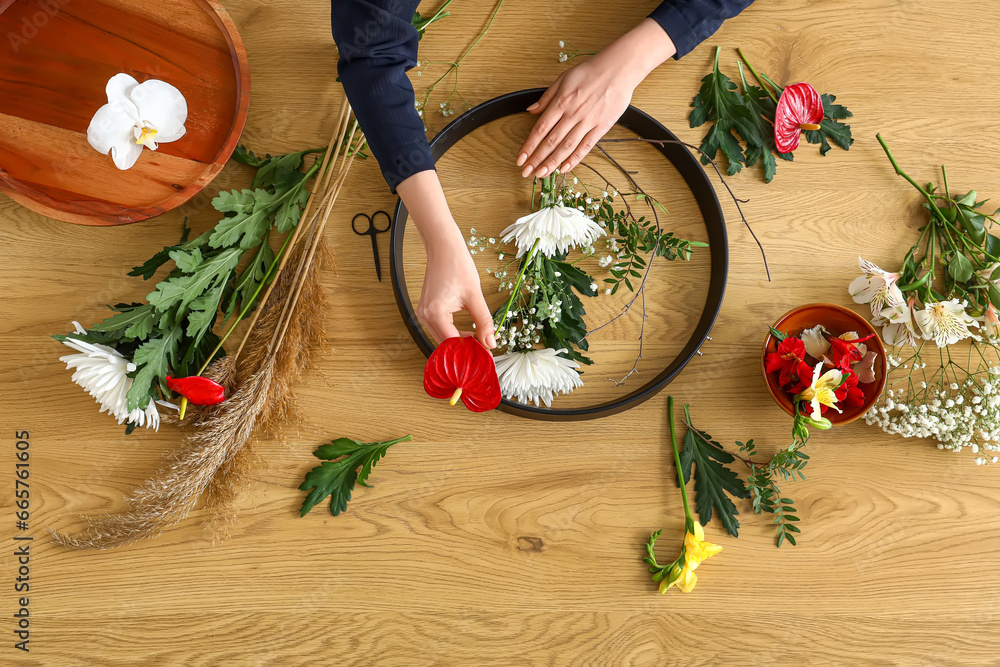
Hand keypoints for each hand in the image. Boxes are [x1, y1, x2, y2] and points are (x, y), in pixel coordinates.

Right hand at [396, 170, 495, 347]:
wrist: (443, 247)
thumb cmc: (458, 266)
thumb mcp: (475, 296)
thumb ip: (483, 322)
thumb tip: (491, 343)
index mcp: (436, 314)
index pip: (452, 344)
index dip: (469, 352)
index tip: (485, 355)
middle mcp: (425, 316)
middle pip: (445, 345)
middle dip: (464, 350)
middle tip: (484, 350)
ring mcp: (423, 313)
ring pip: (442, 338)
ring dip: (459, 342)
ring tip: (478, 342)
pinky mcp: (426, 310)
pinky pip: (440, 329)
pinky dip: (453, 333)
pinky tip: (468, 333)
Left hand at [516, 19, 677, 177]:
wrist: (618, 69)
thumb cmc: (590, 72)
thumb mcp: (563, 79)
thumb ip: (546, 97)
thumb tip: (531, 110)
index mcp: (561, 102)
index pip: (540, 129)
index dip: (529, 146)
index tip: (520, 159)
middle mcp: (572, 114)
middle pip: (551, 141)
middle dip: (537, 159)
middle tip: (527, 173)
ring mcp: (587, 122)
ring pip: (566, 147)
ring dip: (552, 163)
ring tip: (541, 174)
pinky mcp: (601, 127)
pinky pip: (585, 146)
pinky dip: (574, 159)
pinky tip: (564, 169)